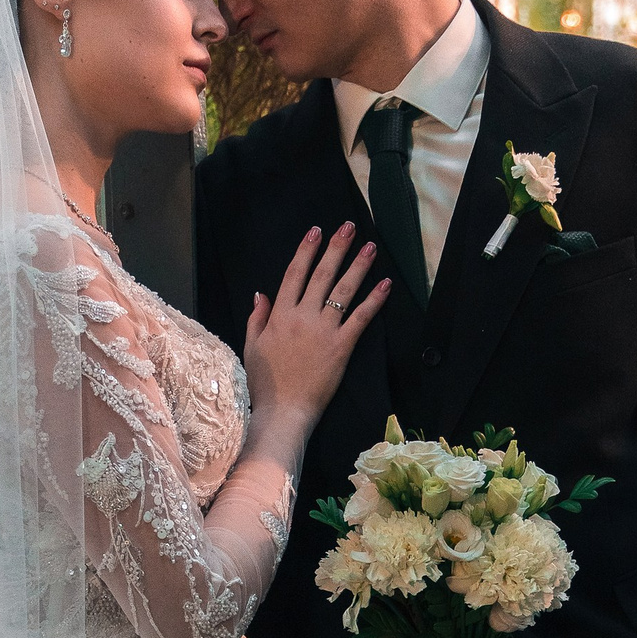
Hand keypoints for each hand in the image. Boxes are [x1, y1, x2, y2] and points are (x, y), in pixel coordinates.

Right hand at [242, 225, 391, 458]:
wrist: (282, 411)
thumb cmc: (265, 384)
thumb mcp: (251, 347)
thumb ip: (256, 318)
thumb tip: (261, 293)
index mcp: (279, 315)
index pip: (294, 274)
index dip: (306, 251)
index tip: (316, 232)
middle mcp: (302, 317)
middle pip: (322, 275)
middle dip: (336, 248)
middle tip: (348, 226)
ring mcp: (323, 330)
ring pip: (343, 291)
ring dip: (358, 266)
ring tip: (370, 247)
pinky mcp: (341, 346)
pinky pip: (360, 318)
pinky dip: (374, 300)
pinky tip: (385, 284)